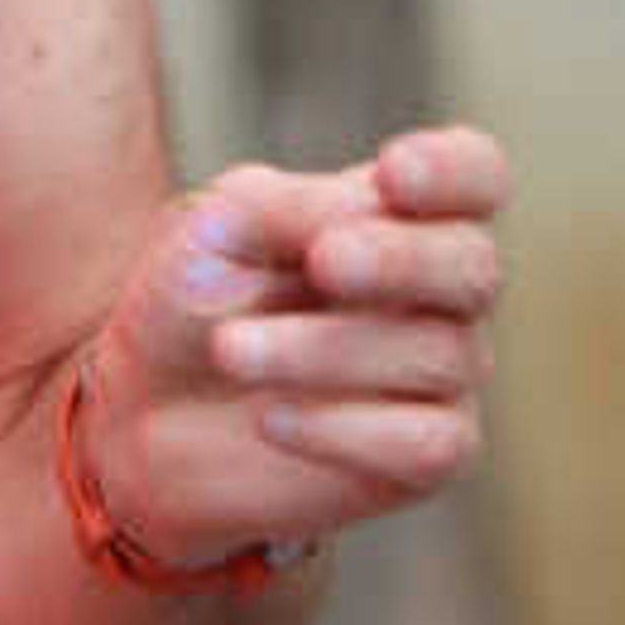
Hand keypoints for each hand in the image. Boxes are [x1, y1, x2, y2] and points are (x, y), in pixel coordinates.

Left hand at [72, 121, 507, 578]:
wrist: (148, 409)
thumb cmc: (198, 297)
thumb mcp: (217, 231)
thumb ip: (284, 210)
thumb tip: (351, 207)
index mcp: (402, 210)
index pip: (476, 174)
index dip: (454, 170)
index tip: (393, 172)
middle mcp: (442, 289)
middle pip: (474, 263)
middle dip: (400, 259)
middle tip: (323, 260)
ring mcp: (446, 372)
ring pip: (438, 355)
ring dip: (324, 348)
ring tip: (231, 349)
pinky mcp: (429, 454)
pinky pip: (428, 443)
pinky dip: (344, 429)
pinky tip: (270, 418)